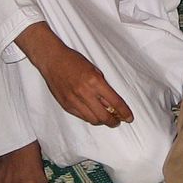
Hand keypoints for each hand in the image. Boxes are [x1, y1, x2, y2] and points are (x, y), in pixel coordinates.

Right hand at [17, 23, 131, 125]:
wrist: (52, 60)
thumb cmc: (74, 61)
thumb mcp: (94, 70)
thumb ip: (103, 87)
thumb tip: (112, 103)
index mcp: (94, 81)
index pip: (115, 102)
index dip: (124, 112)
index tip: (129, 117)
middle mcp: (84, 93)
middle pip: (104, 116)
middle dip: (114, 121)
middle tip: (118, 121)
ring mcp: (74, 100)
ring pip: (93, 119)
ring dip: (102, 121)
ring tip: (107, 118)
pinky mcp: (66, 105)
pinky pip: (82, 117)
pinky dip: (90, 117)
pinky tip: (94, 114)